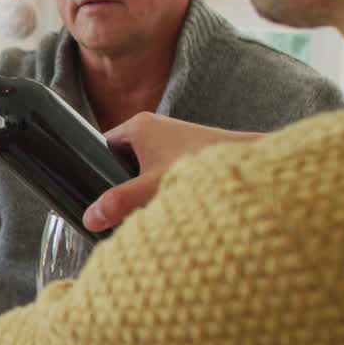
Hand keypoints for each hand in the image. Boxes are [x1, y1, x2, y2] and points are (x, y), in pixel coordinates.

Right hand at [84, 114, 259, 231]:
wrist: (254, 166)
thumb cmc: (205, 169)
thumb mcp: (154, 189)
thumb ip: (120, 202)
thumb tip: (89, 218)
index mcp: (138, 126)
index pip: (100, 147)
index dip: (94, 172)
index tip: (93, 196)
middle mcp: (154, 128)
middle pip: (120, 161)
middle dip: (119, 185)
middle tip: (118, 210)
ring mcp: (173, 140)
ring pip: (142, 169)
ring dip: (143, 189)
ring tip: (145, 209)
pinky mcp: (188, 153)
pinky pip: (161, 172)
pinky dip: (161, 189)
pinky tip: (166, 206)